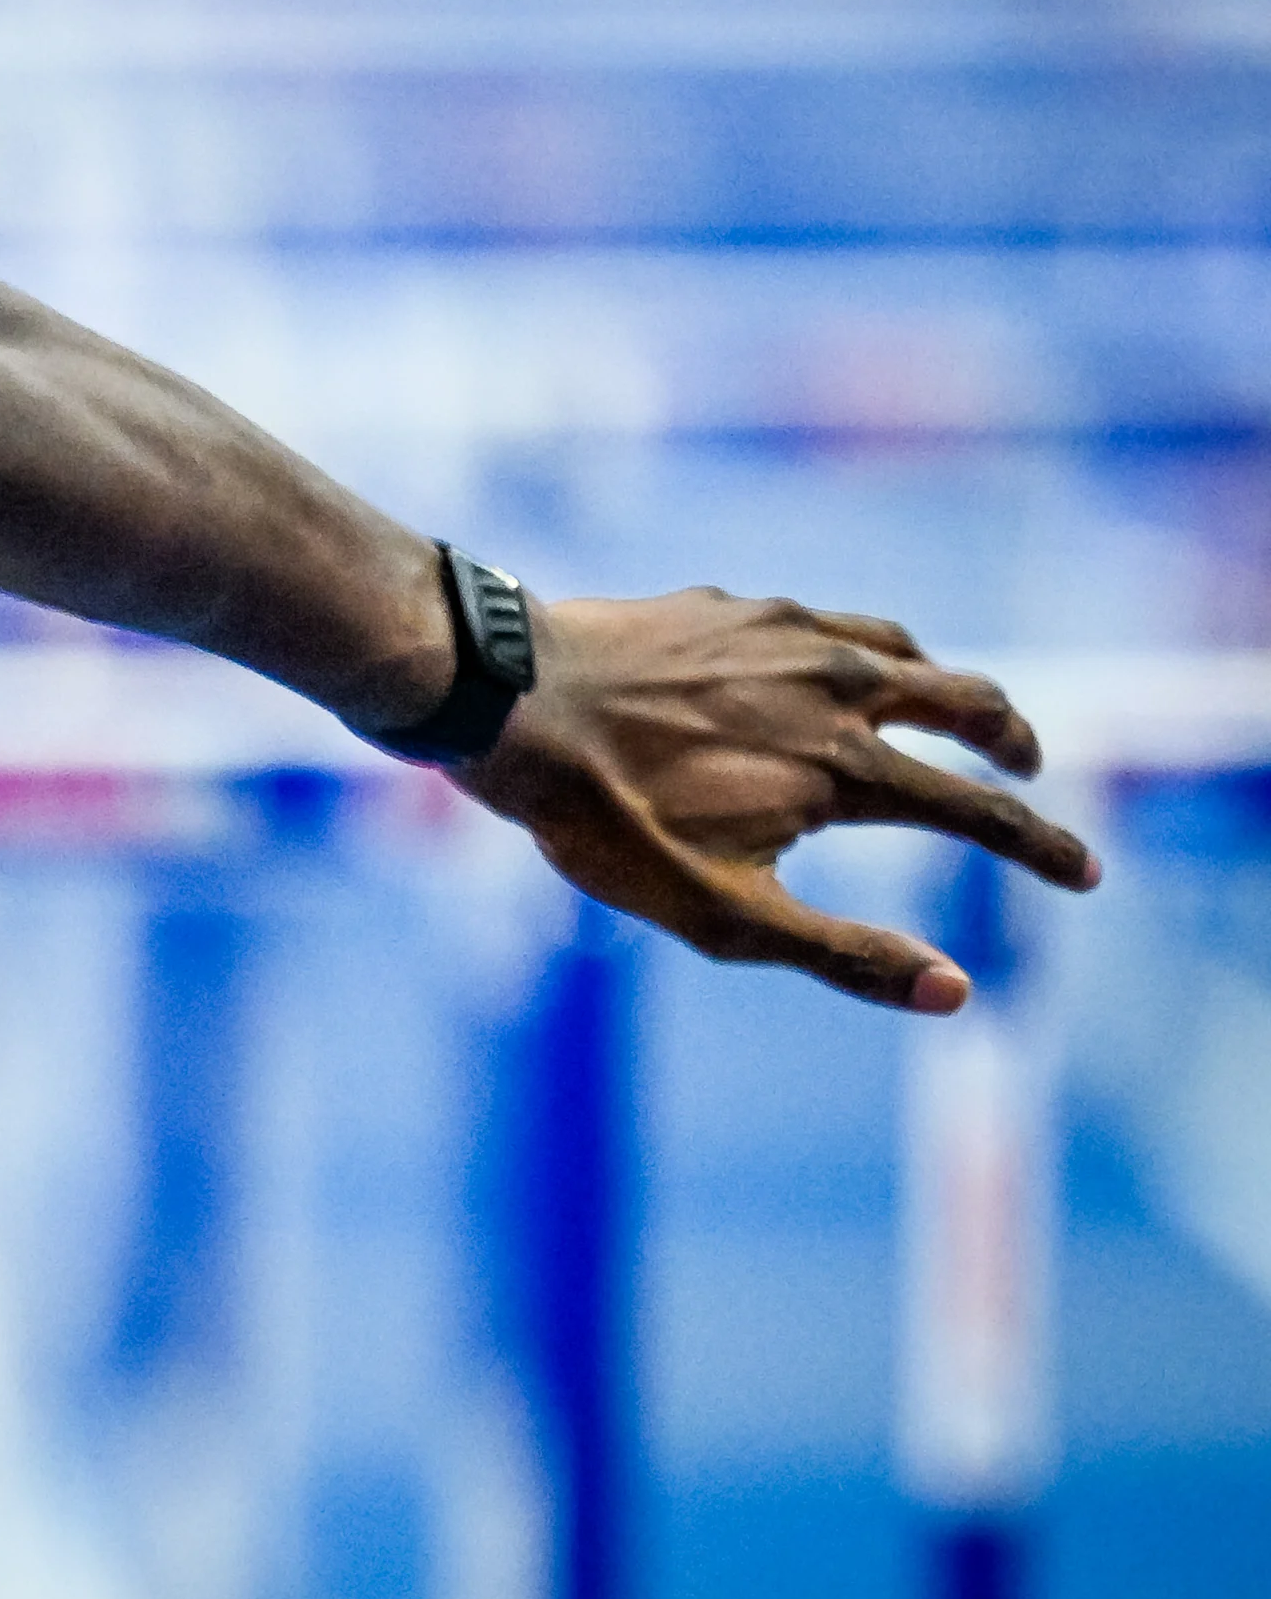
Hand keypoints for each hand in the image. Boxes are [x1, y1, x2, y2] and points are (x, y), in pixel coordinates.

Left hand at [457, 590, 1098, 1011]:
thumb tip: (958, 991)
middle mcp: (838, 689)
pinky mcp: (737, 607)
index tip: (1085, 874)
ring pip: (906, 650)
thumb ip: (845, 955)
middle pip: (968, 702)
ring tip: (951, 707)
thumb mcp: (722, 916)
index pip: (981, 812)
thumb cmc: (605, 820)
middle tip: (1025, 764)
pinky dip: (867, 648)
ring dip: (947, 684)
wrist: (512, 701)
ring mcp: (788, 636)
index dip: (1044, 849)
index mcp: (847, 771)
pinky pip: (830, 621)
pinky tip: (839, 665)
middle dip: (1013, 737)